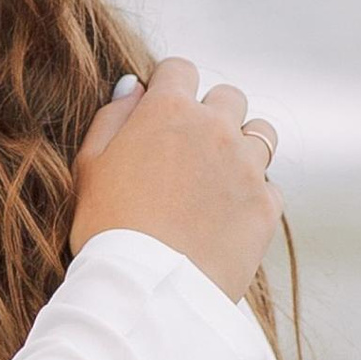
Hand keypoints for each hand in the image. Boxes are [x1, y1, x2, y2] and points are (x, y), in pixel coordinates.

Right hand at [69, 58, 278, 300]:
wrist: (146, 290)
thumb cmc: (107, 229)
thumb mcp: (90, 165)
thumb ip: (113, 116)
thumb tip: (134, 86)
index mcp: (168, 111)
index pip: (180, 69)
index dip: (169, 87)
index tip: (163, 109)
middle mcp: (215, 129)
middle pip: (229, 97)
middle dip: (212, 113)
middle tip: (190, 148)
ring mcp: (247, 167)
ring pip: (261, 134)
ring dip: (242, 146)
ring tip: (218, 177)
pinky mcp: (266, 206)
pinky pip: (269, 186)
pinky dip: (253, 194)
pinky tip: (227, 215)